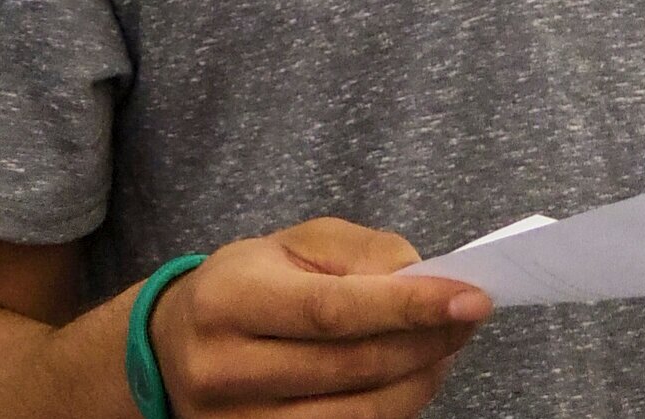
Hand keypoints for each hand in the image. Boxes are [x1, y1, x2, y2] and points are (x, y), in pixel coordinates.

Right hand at [151, 218, 490, 415]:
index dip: (408, 307)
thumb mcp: (293, 244)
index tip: (471, 297)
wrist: (173, 347)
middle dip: (426, 342)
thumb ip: (361, 252)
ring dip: (418, 381)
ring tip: (443, 347)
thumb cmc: (246, 285)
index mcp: (229, 301)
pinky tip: (408, 377)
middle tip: (468, 316)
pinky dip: (391, 410)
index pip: (333, 310)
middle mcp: (225, 371)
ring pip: (357, 416)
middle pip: (352, 367)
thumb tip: (423, 278)